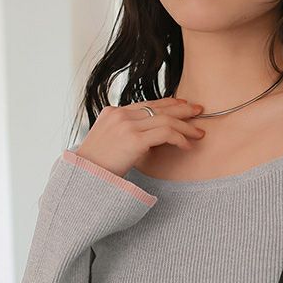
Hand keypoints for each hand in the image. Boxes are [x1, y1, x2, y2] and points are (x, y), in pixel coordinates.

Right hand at [74, 97, 205, 177]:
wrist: (83, 178)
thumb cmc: (96, 167)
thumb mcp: (108, 143)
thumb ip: (125, 134)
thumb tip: (147, 138)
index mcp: (113, 112)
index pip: (147, 103)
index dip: (168, 103)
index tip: (184, 105)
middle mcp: (120, 114)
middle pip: (159, 107)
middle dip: (182, 109)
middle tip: (199, 111)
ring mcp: (126, 125)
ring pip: (166, 119)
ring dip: (186, 126)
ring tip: (199, 133)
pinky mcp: (134, 139)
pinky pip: (165, 133)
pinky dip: (180, 138)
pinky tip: (187, 146)